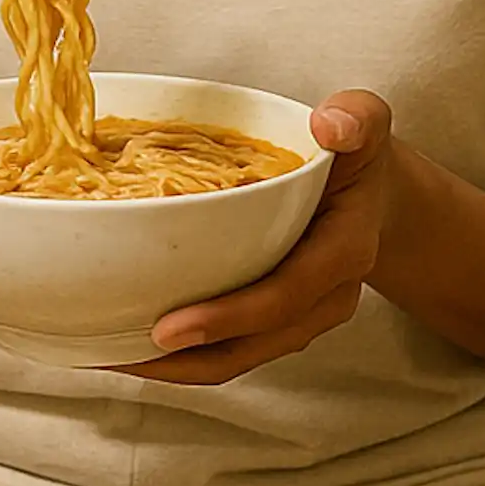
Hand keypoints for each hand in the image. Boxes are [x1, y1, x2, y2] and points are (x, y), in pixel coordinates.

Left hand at [106, 91, 397, 383]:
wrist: (375, 196)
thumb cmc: (357, 157)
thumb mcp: (365, 123)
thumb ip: (356, 118)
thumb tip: (329, 125)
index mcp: (344, 251)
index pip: (285, 295)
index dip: (228, 317)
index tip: (169, 329)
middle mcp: (325, 297)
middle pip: (253, 344)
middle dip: (185, 358)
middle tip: (117, 352)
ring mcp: (301, 316)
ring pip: (238, 357)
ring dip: (175, 367)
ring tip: (110, 356)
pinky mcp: (276, 322)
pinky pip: (230, 348)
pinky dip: (183, 355)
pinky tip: (132, 345)